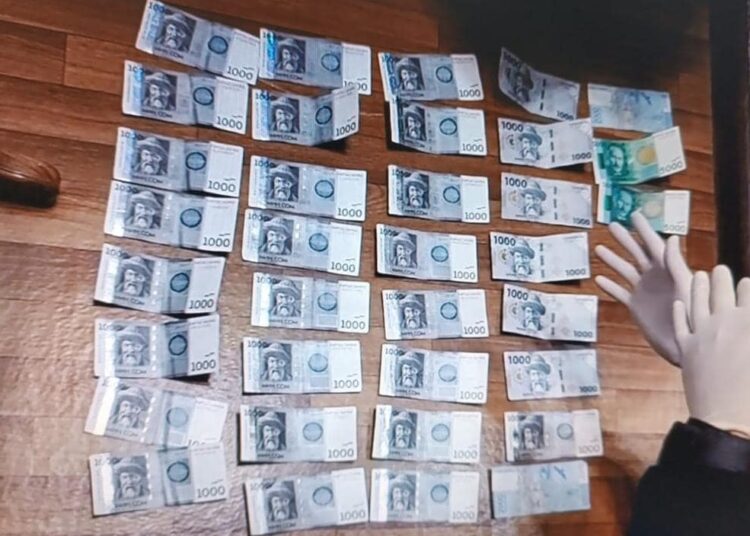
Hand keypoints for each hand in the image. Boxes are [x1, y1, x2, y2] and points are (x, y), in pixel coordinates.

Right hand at [594, 212, 691, 365]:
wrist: (682, 343)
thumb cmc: (690, 314)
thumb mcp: (684, 285)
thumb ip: (676, 263)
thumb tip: (671, 238)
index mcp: (667, 269)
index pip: (653, 244)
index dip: (644, 229)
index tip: (633, 215)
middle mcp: (654, 277)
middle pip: (636, 253)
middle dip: (625, 239)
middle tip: (612, 225)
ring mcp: (644, 291)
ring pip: (625, 271)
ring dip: (613, 260)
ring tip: (599, 249)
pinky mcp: (636, 306)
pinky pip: (620, 293)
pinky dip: (610, 286)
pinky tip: (598, 279)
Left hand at [673, 267, 749, 435]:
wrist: (729, 420)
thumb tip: (746, 321)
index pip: (749, 292)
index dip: (747, 287)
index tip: (746, 283)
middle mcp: (724, 322)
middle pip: (721, 290)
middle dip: (721, 277)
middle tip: (719, 270)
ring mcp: (701, 334)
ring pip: (697, 301)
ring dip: (697, 286)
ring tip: (698, 275)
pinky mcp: (685, 348)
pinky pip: (680, 324)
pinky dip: (680, 312)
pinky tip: (678, 304)